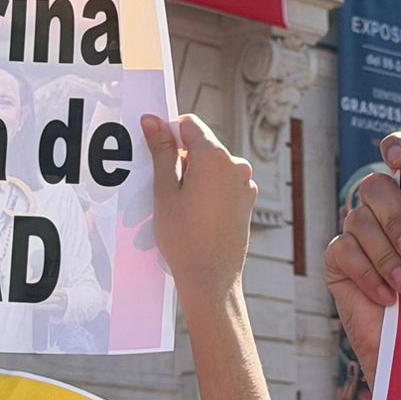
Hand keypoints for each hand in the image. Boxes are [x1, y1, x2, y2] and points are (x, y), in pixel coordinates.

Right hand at [142, 113, 257, 302]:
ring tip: (181, 208)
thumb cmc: (184, 237)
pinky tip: (197, 216)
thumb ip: (161, 151)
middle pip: (203, 147)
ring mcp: (245, 184)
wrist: (211, 279)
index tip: (158, 154)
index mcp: (215, 157)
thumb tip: (153, 120)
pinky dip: (209, 191)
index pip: (190, 125)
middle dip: (183, 160)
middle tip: (167, 191)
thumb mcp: (165, 191)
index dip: (170, 134)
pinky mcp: (247, 201)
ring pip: (213, 167)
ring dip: (196, 177)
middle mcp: (236, 166)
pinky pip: (224, 184)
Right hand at [325, 132, 400, 375]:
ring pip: (359, 221)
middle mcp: (380, 209)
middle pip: (374, 186)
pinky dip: (369, 274)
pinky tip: (386, 296)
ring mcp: (355, 232)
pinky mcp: (338, 260)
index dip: (396, 147)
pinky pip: (345, 251)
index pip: (397, 154)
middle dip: (396, 218)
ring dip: (387, 256)